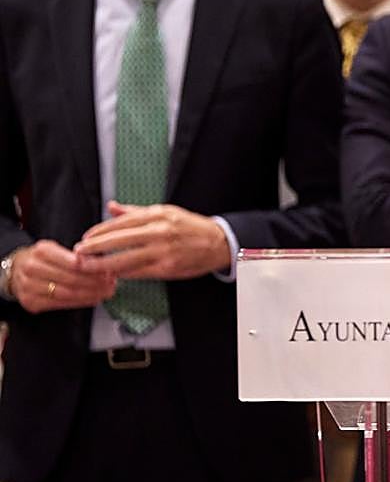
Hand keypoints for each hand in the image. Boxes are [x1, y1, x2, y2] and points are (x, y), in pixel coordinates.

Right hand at [9, 240, 114, 312]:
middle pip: (70, 279)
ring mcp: (29, 287)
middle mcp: (32, 268)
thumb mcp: (58, 249)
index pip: (72, 263)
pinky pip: (60, 304)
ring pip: (66, 293)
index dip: (93, 269)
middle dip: (95, 283)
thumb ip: (78, 256)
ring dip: (90, 294)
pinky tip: (93, 299)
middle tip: (111, 284)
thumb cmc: (44, 258)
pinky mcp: (30, 302)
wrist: (16, 269)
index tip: (108, 272)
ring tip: (106, 292)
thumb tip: (104, 264)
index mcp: (42, 251)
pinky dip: (80, 302)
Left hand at [74, 201, 230, 279]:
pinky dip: (123, 274)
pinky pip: (139, 272)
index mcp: (157, 215)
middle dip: (95, 248)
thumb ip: (135, 211)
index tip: (85, 238)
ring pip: (126, 259)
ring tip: (88, 267)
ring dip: (104, 264)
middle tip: (79, 254)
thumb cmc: (190, 227)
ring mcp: (164, 250)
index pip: (121, 223)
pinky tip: (112, 274)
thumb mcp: (165, 212)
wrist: (218, 242)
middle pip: (119, 240)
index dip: (99, 232)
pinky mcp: (168, 267)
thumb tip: (111, 207)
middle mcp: (160, 231)